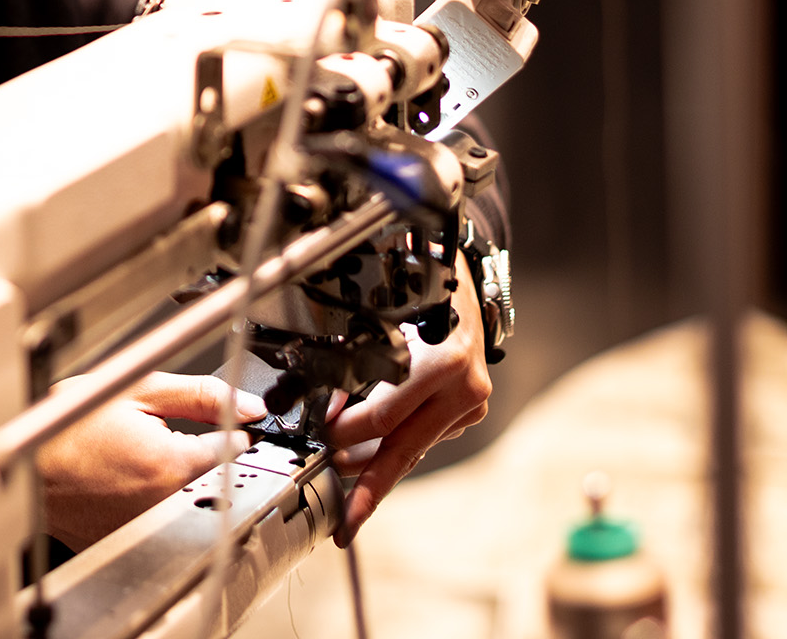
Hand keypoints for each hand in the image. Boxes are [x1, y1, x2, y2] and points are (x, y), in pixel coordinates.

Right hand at [35, 371, 266, 551]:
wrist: (26, 467)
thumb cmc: (71, 427)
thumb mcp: (139, 390)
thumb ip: (200, 394)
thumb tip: (247, 404)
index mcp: (171, 465)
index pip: (233, 450)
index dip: (228, 430)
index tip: (222, 423)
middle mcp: (165, 504)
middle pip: (212, 476)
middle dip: (200, 453)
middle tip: (162, 435)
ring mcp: (149, 528)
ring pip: (188, 497)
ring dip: (176, 478)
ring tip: (137, 456)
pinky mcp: (132, 541)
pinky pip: (161, 518)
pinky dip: (152, 498)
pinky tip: (125, 478)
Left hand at [325, 252, 490, 544]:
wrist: (463, 273)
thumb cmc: (414, 282)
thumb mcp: (381, 310)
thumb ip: (355, 357)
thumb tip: (326, 398)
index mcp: (442, 364)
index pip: (384, 418)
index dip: (345, 431)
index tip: (320, 436)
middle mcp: (463, 388)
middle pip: (404, 450)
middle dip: (368, 487)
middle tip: (343, 520)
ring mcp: (471, 402)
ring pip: (414, 446)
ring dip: (376, 464)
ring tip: (345, 487)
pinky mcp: (471, 410)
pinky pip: (425, 434)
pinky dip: (396, 441)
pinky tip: (371, 450)